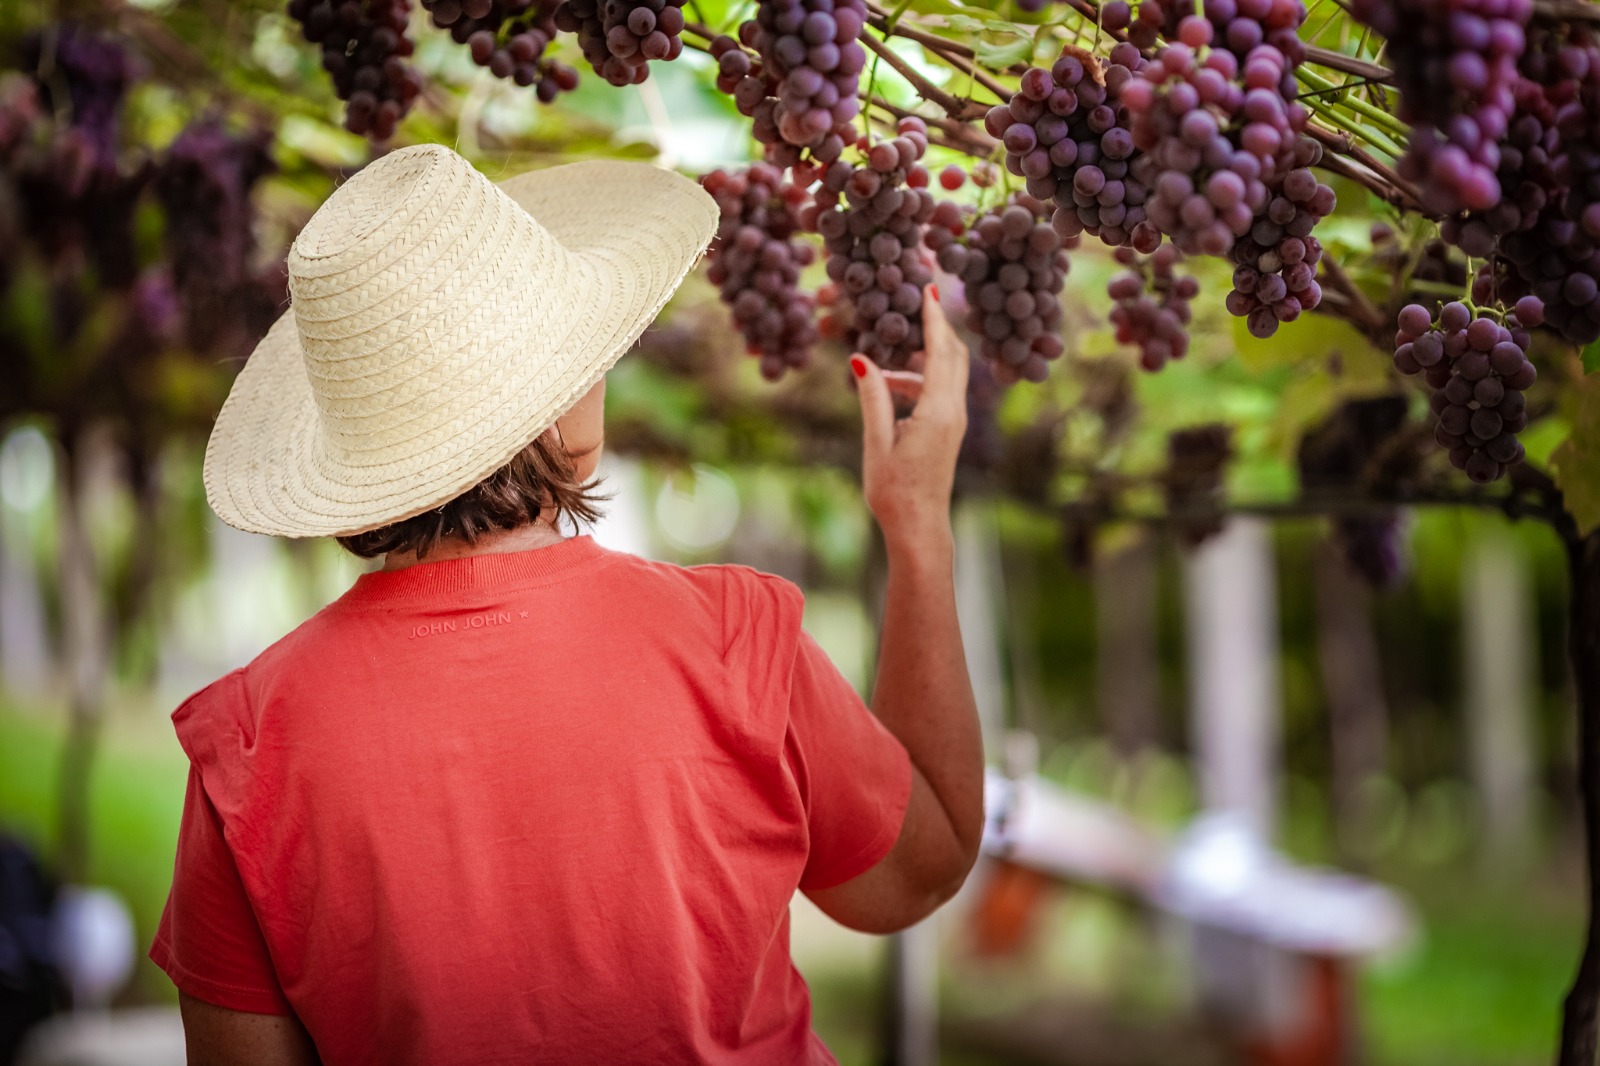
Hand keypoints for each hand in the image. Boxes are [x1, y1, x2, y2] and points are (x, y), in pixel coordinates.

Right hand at [851, 284, 968, 556]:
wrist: (919, 528)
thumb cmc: (895, 492)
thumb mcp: (877, 443)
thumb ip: (872, 399)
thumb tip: (861, 359)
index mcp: (938, 412)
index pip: (940, 352)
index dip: (934, 318)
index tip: (929, 287)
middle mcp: (954, 412)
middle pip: (953, 355)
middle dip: (938, 326)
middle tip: (922, 298)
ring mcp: (954, 422)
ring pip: (946, 374)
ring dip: (920, 359)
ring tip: (884, 365)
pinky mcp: (948, 431)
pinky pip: (939, 392)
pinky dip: (918, 380)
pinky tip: (889, 390)